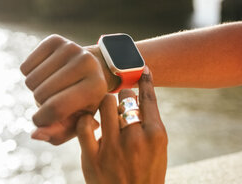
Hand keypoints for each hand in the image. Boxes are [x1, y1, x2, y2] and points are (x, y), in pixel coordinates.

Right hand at [20, 34, 107, 144]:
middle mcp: (85, 63)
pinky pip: (25, 67)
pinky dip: (30, 75)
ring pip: (30, 81)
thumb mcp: (76, 121)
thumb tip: (34, 134)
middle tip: (53, 99)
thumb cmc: (82, 101)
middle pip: (40, 94)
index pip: (56, 108)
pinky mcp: (55, 40)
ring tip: (51, 87)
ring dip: (35, 90)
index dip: (42, 120)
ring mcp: (70, 48)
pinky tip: (46, 74)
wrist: (91, 69)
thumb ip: (57, 134)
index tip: (41, 121)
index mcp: (95, 86)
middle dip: (40, 104)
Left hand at [76, 67, 167, 183]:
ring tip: (104, 111)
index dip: (144, 80)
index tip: (142, 68)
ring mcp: (113, 148)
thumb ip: (149, 123)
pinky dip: (85, 120)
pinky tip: (90, 124)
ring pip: (103, 104)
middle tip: (119, 102)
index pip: (148, 97)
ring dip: (103, 104)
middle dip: (121, 96)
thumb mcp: (158, 149)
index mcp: (156, 135)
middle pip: (124, 96)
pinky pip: (83, 125)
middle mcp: (135, 139)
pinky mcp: (92, 157)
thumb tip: (136, 95)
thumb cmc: (147, 174)